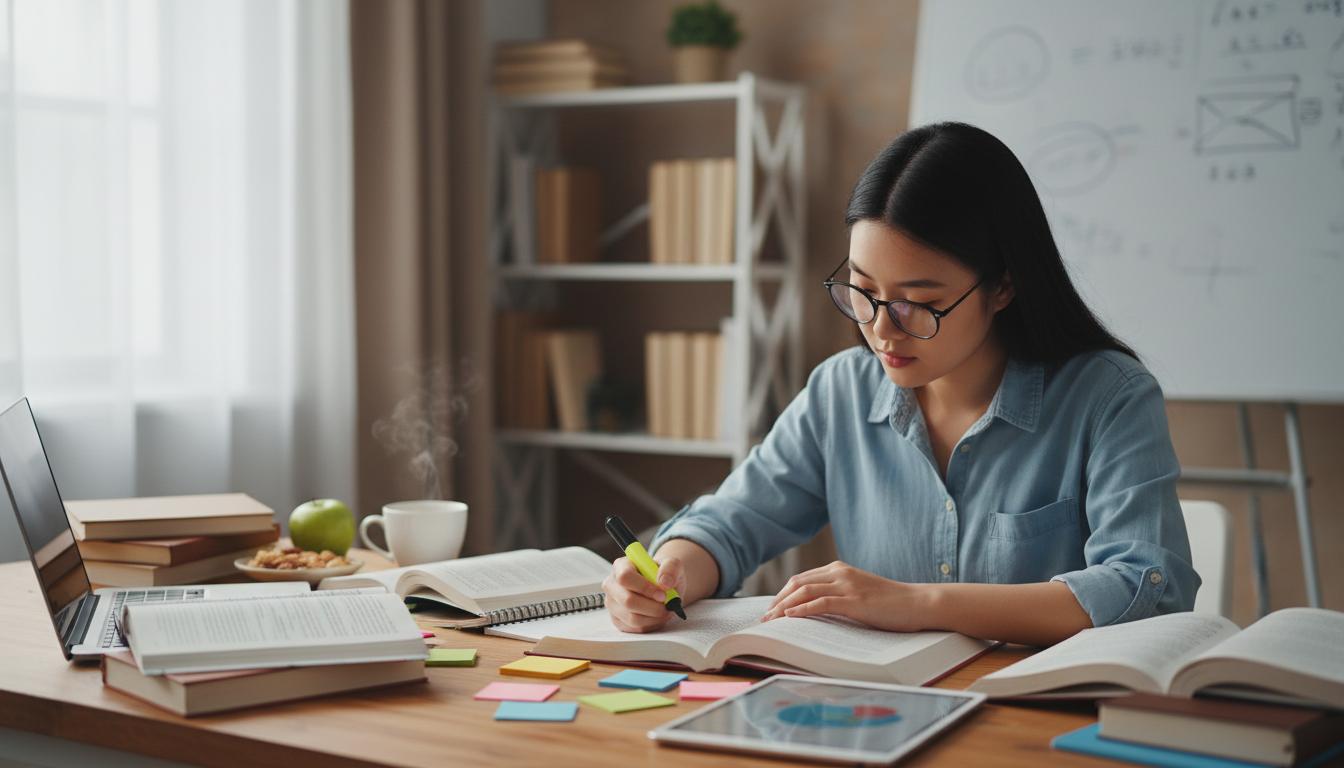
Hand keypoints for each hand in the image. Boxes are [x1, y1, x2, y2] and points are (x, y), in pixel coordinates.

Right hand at [602, 554, 685, 633]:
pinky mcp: (617, 620)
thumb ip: (671, 568)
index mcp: (621, 566)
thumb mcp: (672, 564)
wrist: (663, 588)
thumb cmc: (664, 574)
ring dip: (654, 617)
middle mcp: (612, 585)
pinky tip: (657, 616)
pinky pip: (635, 628)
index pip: (625, 577)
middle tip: (667, 605)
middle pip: (627, 601)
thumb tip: (665, 583)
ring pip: (632, 618)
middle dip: (653, 606)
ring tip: (665, 610)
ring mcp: (612, 604)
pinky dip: (651, 624)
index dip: (645, 587)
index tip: (663, 594)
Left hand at [760, 560, 931, 631]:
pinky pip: (821, 603)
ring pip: (804, 591)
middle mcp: (840, 572)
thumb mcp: (858, 594)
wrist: (918, 603)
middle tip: (764, 618)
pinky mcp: (854, 601)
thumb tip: (811, 611)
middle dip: (777, 601)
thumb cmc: (890, 603)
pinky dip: (802, 610)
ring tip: (771, 621)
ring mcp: (847, 585)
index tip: (770, 610)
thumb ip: (837, 596)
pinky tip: (790, 618)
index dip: (782, 594)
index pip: (801, 579)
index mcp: (839, 569)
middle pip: (797, 583)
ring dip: (783, 607)